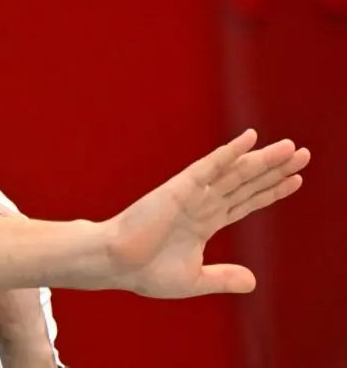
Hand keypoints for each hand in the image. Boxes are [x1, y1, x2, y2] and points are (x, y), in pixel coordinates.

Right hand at [106, 129, 309, 297]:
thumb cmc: (145, 271)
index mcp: (205, 223)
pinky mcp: (180, 189)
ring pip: (236, 173)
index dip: (271, 191)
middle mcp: (203, 205)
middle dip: (276, 170)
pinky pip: (210, 167)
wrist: (116, 263)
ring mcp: (193, 195)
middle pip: (247, 183)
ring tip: (291, 148)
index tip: (295, 179)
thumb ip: (223, 277)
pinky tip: (249, 139)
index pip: (246, 202)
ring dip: (264, 160)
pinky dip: (229, 153)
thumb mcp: (194, 279)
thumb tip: (253, 282)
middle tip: (303, 154)